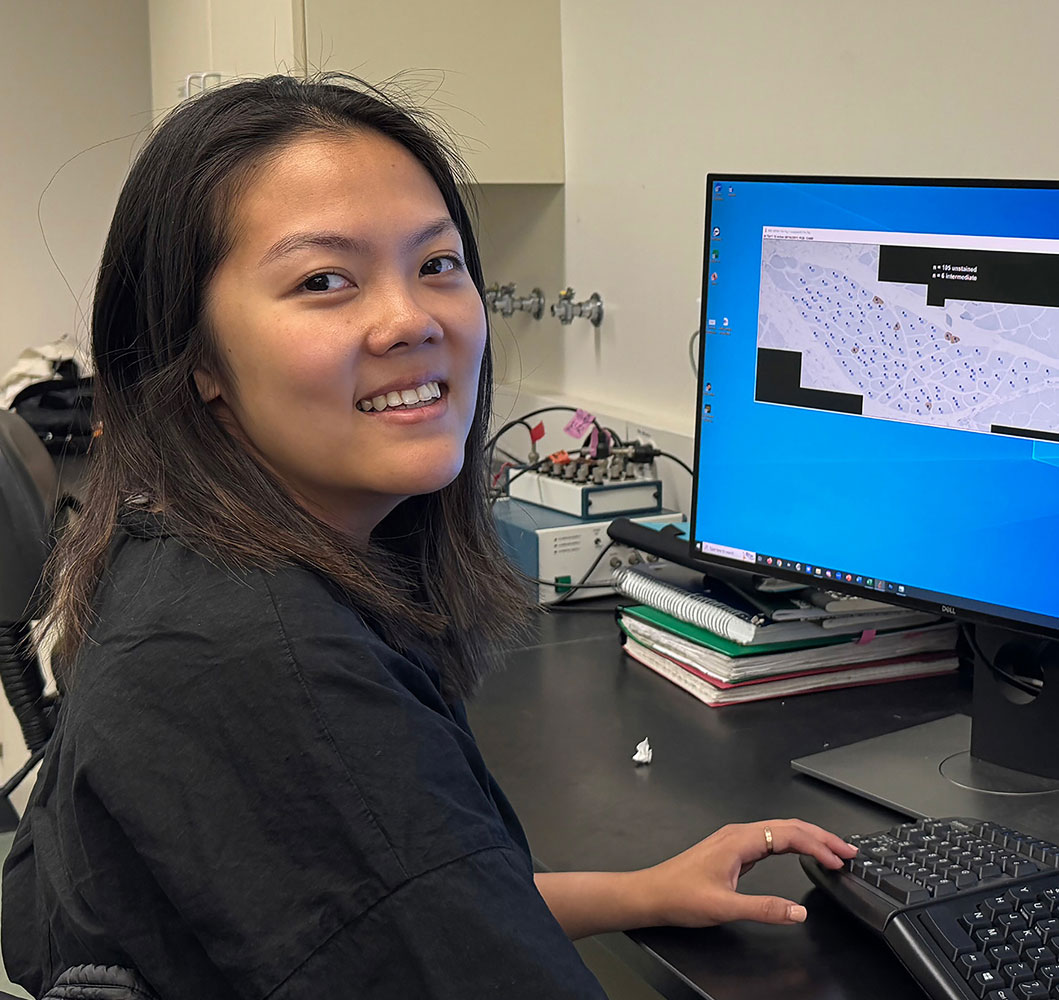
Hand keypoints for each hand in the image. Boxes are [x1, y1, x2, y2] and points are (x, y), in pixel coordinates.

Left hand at [640, 818, 856, 927]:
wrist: (653, 893)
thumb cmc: (680, 896)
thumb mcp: (725, 907)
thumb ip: (764, 908)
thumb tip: (798, 911)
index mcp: (739, 840)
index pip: (789, 834)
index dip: (818, 846)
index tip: (839, 859)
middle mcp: (738, 834)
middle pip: (788, 827)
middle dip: (821, 836)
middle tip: (848, 850)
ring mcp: (735, 841)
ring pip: (780, 831)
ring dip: (808, 839)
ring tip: (833, 851)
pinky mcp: (733, 850)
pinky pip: (769, 840)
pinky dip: (792, 845)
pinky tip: (801, 853)